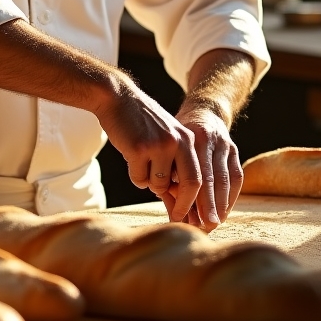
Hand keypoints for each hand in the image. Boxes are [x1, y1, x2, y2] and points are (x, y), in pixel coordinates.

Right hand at [93, 75, 203, 222]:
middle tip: (178, 219)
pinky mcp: (139, 148)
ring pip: (159, 185)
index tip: (202, 222)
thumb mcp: (165, 143)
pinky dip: (135, 175)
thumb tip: (180, 209)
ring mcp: (159, 145)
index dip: (202, 203)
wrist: (118, 98)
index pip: (202, 178)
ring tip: (142, 162)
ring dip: (149, 183)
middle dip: (185, 207)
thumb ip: (175, 171)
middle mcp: (179, 141)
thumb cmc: (142, 125)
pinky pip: (139, 179)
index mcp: (189, 139)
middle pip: (191, 184)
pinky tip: (131, 154)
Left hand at [175, 102, 242, 231]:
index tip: (183, 219)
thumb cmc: (178, 137)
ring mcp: (225, 144)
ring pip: (227, 179)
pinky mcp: (235, 150)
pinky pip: (237, 176)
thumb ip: (170, 175)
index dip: (191, 200)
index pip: (195, 175)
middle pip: (213, 179)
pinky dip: (231, 196)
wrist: (202, 111)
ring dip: (222, 205)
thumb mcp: (169, 150)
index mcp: (192, 139)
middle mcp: (211, 140)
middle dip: (209, 206)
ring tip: (215, 224)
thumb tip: (172, 210)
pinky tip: (224, 212)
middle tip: (205, 227)